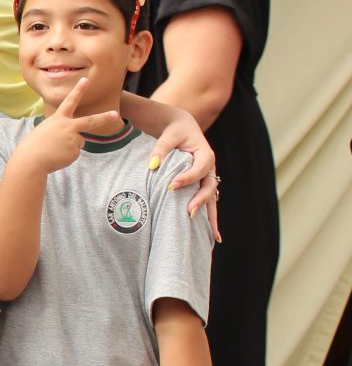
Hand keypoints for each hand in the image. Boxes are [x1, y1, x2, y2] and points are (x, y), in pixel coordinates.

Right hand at [18, 76, 120, 175]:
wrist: (31, 160)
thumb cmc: (34, 145)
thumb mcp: (46, 130)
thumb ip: (61, 130)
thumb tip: (76, 139)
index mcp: (58, 119)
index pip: (70, 101)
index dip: (78, 90)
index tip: (86, 80)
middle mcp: (68, 127)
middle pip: (90, 121)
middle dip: (104, 117)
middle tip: (115, 114)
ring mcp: (72, 140)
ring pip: (79, 142)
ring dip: (69, 146)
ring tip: (54, 149)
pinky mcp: (74, 152)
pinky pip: (74, 153)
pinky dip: (67, 156)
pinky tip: (56, 156)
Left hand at [149, 114, 219, 237]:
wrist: (182, 128)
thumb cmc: (175, 131)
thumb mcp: (168, 135)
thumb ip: (161, 148)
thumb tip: (153, 165)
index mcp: (205, 154)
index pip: (199, 169)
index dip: (187, 178)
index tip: (172, 186)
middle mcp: (210, 168)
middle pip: (209, 187)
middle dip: (200, 200)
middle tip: (188, 211)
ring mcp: (207, 178)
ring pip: (212, 199)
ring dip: (211, 217)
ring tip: (212, 237)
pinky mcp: (202, 186)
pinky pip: (207, 203)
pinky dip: (209, 218)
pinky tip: (211, 236)